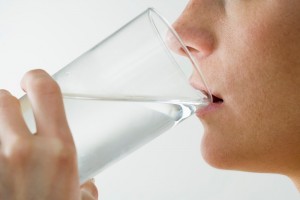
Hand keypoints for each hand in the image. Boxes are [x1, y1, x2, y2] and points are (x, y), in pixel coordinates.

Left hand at [0, 69, 97, 199]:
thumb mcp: (79, 199)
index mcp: (58, 151)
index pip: (45, 91)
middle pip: (2, 100)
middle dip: (7, 104)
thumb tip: (86, 186)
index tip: (31, 80)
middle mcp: (22, 152)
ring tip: (6, 137)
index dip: (36, 77)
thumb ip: (85, 187)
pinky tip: (2, 163)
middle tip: (14, 116)